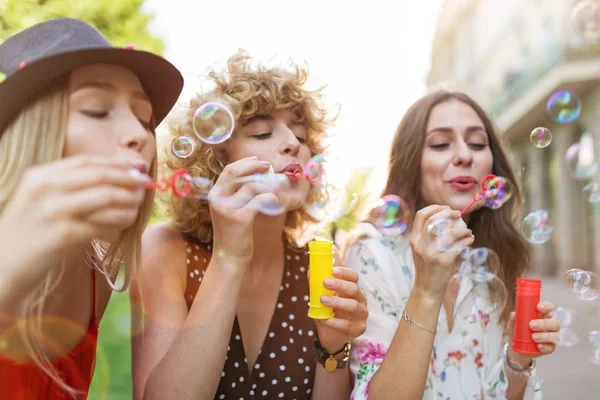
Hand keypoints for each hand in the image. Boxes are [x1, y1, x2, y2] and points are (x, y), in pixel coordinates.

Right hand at [0, 156, 149, 285]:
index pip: (86, 162)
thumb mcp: (39, 201)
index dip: (116, 163)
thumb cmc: (26, 235)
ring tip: (136, 209)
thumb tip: (116, 178)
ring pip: (107, 198)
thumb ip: (69, 187)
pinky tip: (121, 228)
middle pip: (101, 176)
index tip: (137, 167)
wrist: (1, 267)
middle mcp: (45, 188)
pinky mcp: (63, 234)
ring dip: (128, 203)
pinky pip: (103, 224)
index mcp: (40, 176)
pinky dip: (117, 225)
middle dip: (128, 180)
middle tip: (145, 185)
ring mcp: (54, 210)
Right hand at [208, 157, 274, 265]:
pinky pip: (259, 200)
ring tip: (274, 191)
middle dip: (254, 166)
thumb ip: (237, 193)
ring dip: (267, 185)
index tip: (258, 161)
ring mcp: (227, 209)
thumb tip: (256, 174)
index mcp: (214, 194)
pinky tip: (273, 201)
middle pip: (235, 172)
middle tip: (268, 167)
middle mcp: (217, 199)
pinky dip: (270, 198)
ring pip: (251, 186)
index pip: (229, 170)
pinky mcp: (239, 219)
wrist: (229, 257)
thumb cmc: (234, 232)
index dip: (245, 163)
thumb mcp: (230, 209)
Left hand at [312, 267, 367, 352]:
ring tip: (322, 300)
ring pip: (353, 306)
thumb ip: (316, 286)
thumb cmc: (327, 312)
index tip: (332, 270)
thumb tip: (310, 271)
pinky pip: (347, 324)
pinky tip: (324, 319)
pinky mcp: (359, 328)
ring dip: (337, 302)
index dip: (345, 272)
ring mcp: (361, 314)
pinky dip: (334, 321)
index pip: (353, 277)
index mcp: (352, 289)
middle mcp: (360, 300)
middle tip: (325, 282)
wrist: (330, 335)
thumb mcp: (321, 298)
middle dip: (340, 285)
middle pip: (354, 289)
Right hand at [409, 205, 473, 299]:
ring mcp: (431, 253)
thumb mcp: (421, 250)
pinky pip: (459, 246)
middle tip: (459, 214)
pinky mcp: (442, 262)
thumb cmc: (427, 268)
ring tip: (467, 231)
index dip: (434, 208)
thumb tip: (447, 219)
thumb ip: (428, 236)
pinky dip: (467, 240)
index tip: (446, 208)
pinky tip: (470, 240)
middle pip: (434, 220)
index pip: (421, 215)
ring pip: (449, 233)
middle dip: (448, 213)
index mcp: (414, 239)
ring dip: (462, 230)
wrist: (427, 289)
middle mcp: (420, 244)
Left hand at [507, 301, 560, 367]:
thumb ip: (514, 319)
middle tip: (531, 325)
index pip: (550, 307)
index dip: (547, 306)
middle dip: (544, 323)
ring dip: (545, 336)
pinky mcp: (550, 347)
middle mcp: (551, 324)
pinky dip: (545, 347)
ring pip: (555, 335)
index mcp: (544, 315)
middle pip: (555, 322)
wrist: (517, 348)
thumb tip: (513, 315)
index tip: (538, 307)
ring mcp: (552, 337)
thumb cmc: (519, 330)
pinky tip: (538, 346)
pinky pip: (551, 348)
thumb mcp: (514, 324)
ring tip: (533, 337)